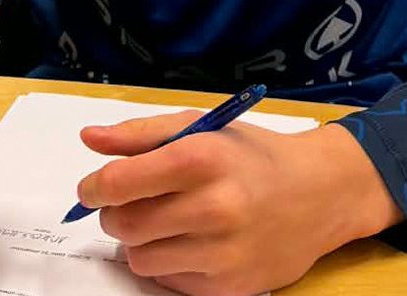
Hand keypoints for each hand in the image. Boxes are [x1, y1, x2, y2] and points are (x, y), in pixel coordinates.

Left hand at [76, 109, 401, 295]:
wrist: (318, 195)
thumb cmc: (250, 155)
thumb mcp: (201, 127)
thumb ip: (140, 133)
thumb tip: (89, 138)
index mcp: (200, 157)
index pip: (119, 182)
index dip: (94, 186)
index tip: (93, 187)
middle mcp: (212, 206)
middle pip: (122, 224)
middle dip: (114, 213)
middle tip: (133, 203)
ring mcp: (222, 252)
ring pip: (139, 258)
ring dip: (140, 241)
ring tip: (167, 221)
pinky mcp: (229, 287)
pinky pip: (167, 282)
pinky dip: (168, 263)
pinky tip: (192, 242)